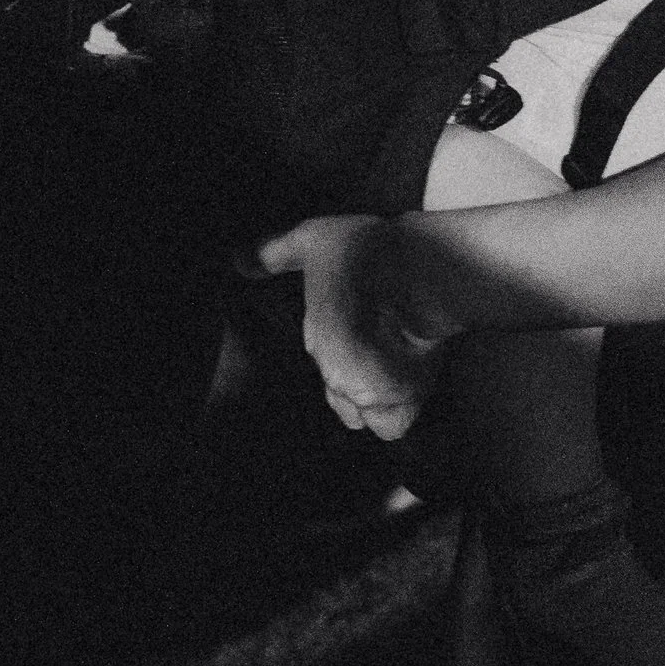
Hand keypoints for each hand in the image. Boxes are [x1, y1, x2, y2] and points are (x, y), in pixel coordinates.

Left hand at [254, 212, 449, 438]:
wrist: (425, 271)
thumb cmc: (369, 252)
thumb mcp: (312, 239)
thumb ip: (274, 252)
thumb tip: (239, 262)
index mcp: (314, 340)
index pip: (317, 350)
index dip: (335, 334)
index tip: (354, 316)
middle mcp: (337, 376)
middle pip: (335, 385)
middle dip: (349, 367)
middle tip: (371, 340)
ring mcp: (370, 394)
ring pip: (355, 412)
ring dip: (364, 395)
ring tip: (383, 368)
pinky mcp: (406, 401)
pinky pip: (388, 427)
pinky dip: (391, 414)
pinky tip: (399, 391)